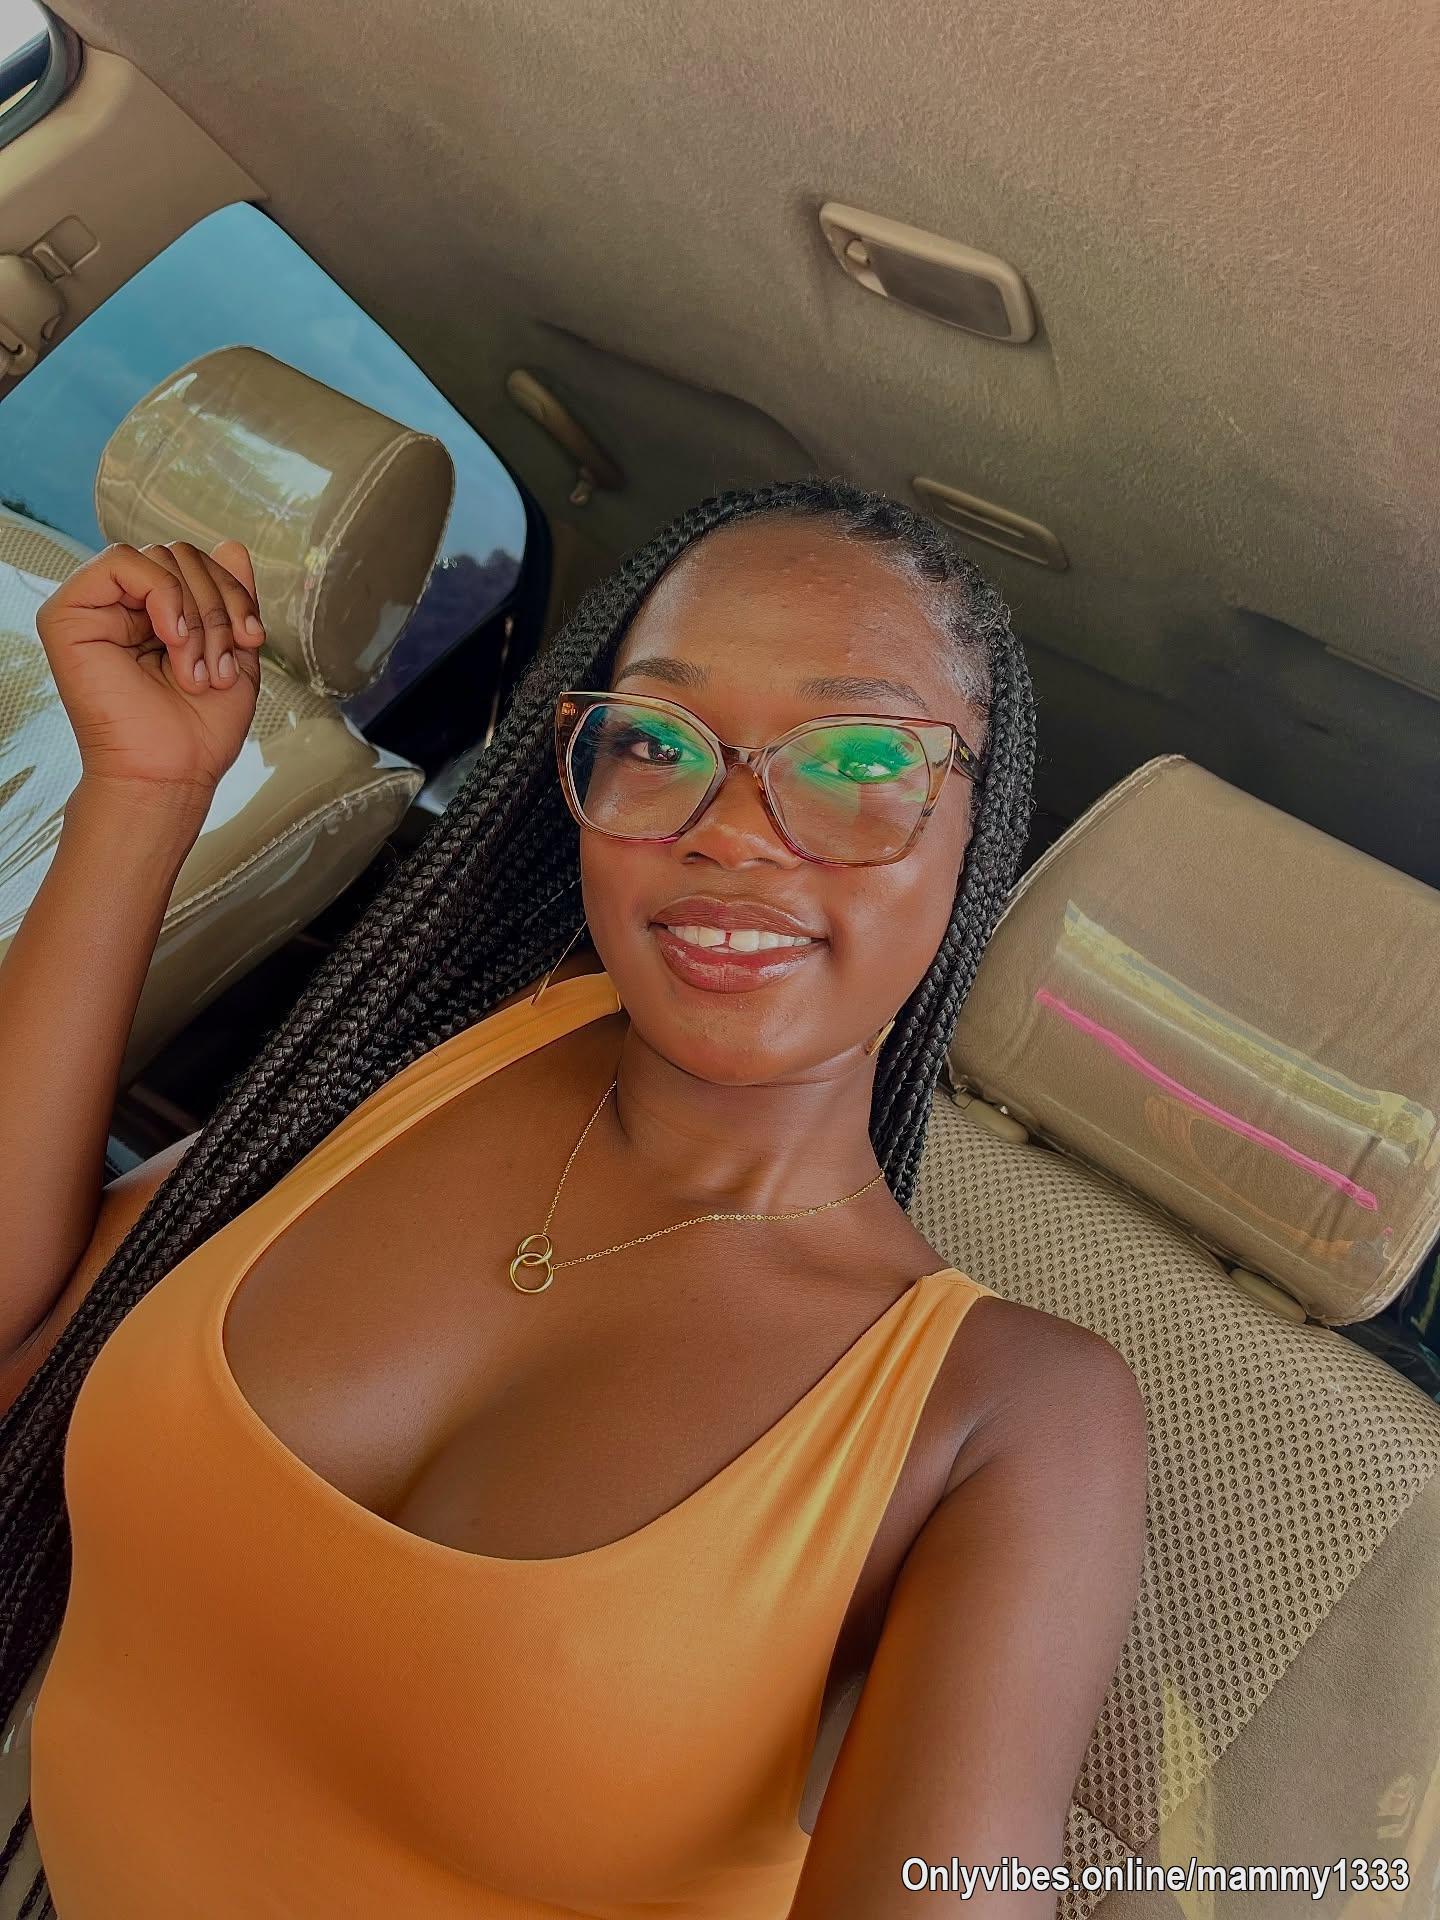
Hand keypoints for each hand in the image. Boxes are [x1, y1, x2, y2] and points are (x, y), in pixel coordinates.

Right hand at [35, 539, 267, 811]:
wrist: (170, 773)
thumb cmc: (198, 731)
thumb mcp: (234, 653)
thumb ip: (232, 598)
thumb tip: (233, 545)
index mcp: (159, 614)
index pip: (199, 565)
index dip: (235, 593)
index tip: (252, 639)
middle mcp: (124, 606)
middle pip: (182, 555)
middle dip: (217, 608)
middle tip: (219, 666)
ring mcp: (96, 608)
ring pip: (160, 557)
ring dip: (195, 615)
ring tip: (196, 670)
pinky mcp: (68, 614)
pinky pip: (121, 561)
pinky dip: (162, 594)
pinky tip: (172, 637)